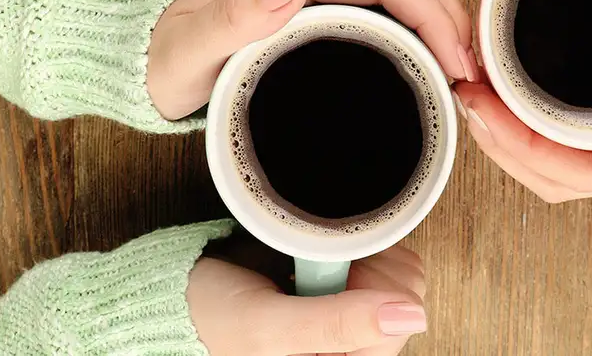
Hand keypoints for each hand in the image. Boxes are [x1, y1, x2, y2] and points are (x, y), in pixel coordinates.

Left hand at [148, 0, 475, 119]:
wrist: (141, 51)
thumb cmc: (165, 61)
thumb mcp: (187, 52)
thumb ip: (233, 19)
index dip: (433, 14)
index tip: (455, 63)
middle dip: (448, 10)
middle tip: (469, 67)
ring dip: (438, 7)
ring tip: (457, 59)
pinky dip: (417, 10)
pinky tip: (425, 46)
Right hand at [188, 243, 426, 355]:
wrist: (180, 293)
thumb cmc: (212, 319)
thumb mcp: (271, 326)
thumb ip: (336, 325)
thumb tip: (410, 316)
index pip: (399, 327)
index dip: (374, 288)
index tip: (332, 269)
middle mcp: (352, 348)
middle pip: (405, 298)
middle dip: (368, 270)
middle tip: (319, 264)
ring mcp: (354, 320)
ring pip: (400, 276)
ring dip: (364, 254)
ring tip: (317, 261)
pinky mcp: (351, 291)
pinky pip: (385, 260)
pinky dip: (360, 246)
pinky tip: (323, 255)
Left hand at [454, 0, 591, 201]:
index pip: (585, 168)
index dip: (526, 149)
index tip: (485, 107)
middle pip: (555, 178)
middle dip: (502, 145)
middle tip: (465, 90)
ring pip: (559, 172)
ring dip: (512, 144)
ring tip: (477, 93)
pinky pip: (575, 156)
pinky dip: (536, 139)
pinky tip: (512, 102)